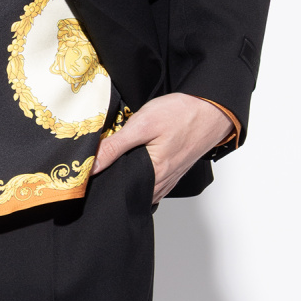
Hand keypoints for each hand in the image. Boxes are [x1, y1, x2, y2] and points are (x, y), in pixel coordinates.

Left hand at [92, 94, 234, 204]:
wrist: (212, 110)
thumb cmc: (181, 115)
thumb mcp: (143, 125)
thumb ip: (115, 146)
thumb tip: (91, 164)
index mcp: (153, 174)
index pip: (119, 189)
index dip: (102, 182)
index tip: (88, 175)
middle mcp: (162, 182)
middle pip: (130, 190)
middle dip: (114, 182)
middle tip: (99, 169)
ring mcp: (169, 179)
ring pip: (141, 187)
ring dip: (128, 180)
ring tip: (114, 166)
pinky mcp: (173, 172)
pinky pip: (152, 183)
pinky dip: (141, 177)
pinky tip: (134, 166)